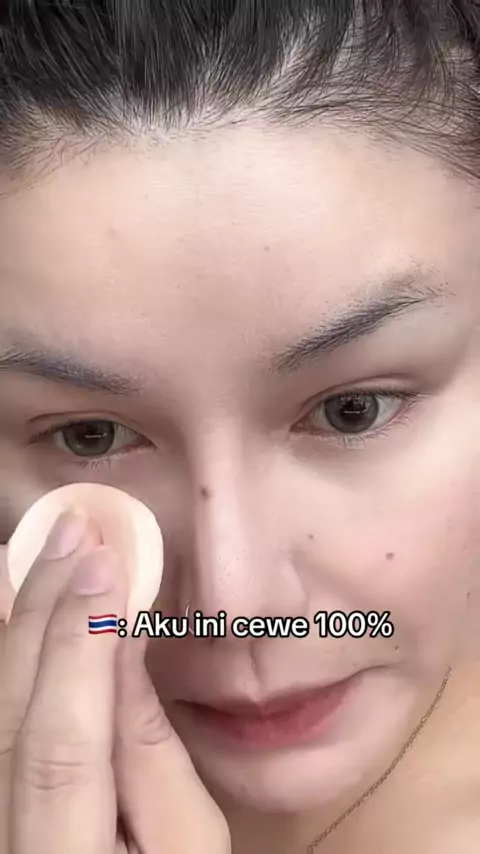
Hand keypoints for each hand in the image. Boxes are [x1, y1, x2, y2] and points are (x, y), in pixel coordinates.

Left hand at [0, 511, 229, 853]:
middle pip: (6, 716)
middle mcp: (4, 839)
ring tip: (27, 550)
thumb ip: (154, 753)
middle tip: (71, 532)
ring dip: (8, 620)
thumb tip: (128, 646)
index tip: (106, 563)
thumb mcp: (192, 846)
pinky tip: (9, 608)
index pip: (60, 744)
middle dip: (40, 611)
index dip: (80, 646)